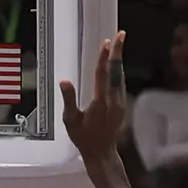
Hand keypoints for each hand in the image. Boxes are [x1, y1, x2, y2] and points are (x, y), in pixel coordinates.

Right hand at [60, 31, 130, 187]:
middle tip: (120, 34)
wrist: (102, 153)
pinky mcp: (122, 106)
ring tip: (118, 45)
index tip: (106, 42)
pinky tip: (116, 67)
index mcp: (100, 102)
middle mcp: (113, 100)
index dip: (104, 57)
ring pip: (120, 77)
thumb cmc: (83, 138)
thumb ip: (69, 99)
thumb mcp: (71, 120)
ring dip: (119, 60)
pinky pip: (121, 84)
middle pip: (116, 71)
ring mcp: (120, 103)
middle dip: (118, 52)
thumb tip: (64, 80)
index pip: (102, 74)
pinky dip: (118, 72)